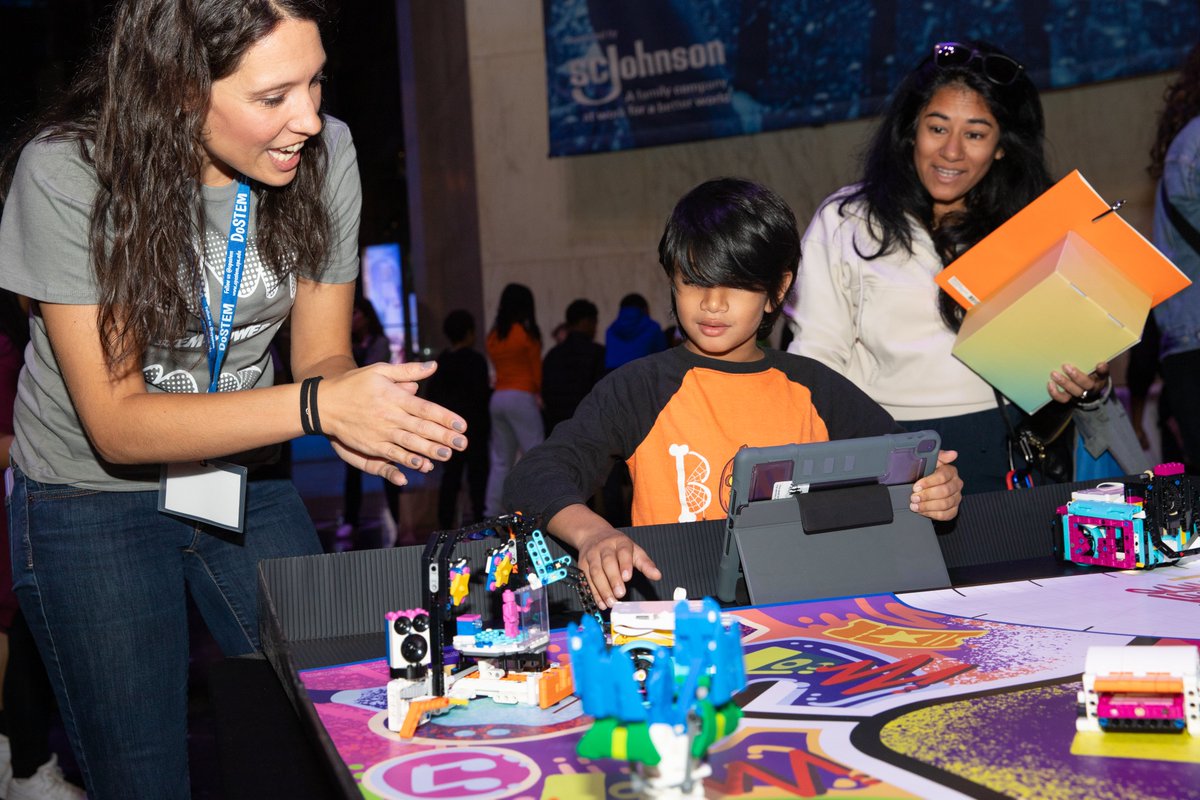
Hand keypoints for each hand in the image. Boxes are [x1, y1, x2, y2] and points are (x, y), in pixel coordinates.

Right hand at [321, 361, 466, 484]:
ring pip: (410, 443)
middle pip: (422, 427)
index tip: (462, 425)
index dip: (445, 417)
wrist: (324, 402)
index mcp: (394, 397)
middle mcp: (389, 415)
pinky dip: (407, 460)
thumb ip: (407, 370)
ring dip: (430, 450)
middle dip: (444, 436)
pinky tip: (422, 465)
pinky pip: (392, 454)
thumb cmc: (355, 383)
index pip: (426, 408)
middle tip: (463, 443)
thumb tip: (433, 365)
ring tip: (448, 455)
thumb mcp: (380, 370)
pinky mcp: (371, 445)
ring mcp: (380, 432)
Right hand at [576, 526, 661, 608]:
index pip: (623, 552)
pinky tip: (601, 602)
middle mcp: (604, 547)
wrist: (593, 534)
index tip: (627, 577)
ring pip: (595, 572)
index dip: (625, 564)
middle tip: (620, 594)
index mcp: (620, 542)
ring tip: (611, 602)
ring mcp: (592, 555)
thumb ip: (645, 564)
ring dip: (603, 589)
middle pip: (608, 562)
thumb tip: (657, 575)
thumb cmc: (617, 546)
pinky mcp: (583, 565)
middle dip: (613, 579)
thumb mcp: (634, 550)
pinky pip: (587, 580)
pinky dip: (594, 593)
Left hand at [909, 450, 962, 520]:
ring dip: (927, 506)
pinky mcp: (953, 509)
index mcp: (951, 471)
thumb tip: (952, 454)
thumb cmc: (928, 472)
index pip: (943, 477)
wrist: (927, 486)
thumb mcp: (930, 461)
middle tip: (914, 497)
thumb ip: (939, 455)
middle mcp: (956, 485)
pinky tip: (922, 511)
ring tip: (915, 505)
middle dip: (926, 495)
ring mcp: (956, 498)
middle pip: (944, 492)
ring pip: (945, 504)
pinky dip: (932, 514)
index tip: (916, 486)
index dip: (928, 482)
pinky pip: (946, 515)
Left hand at [1048, 362, 1107, 404]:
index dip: (1102, 370)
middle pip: (1086, 384)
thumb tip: (1101, 364)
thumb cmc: (1089, 374)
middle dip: (1076, 376)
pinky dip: (1055, 392)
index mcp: (1100, 378)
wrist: (1086, 391)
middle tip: (1065, 366)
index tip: (1099, 364)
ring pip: (1073, 391)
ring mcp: (1079, 394)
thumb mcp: (1095, 370)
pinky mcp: (1069, 398)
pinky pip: (1062, 398)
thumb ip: (1098, 366)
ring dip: (1063, 382)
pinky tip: (1050, 383)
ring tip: (1054, 373)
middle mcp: (1091, 388)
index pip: (1103, 374)